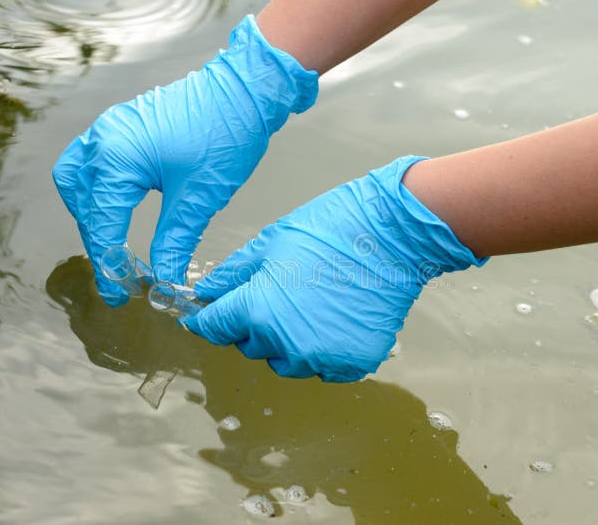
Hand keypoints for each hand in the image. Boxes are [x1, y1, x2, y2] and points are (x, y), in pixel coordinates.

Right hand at [52, 16, 317, 304]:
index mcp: (117, 158)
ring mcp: (109, 127)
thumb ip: (174, 243)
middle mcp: (103, 139)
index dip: (109, 265)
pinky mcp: (122, 124)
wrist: (244, 90)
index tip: (119, 295)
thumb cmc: (224, 136)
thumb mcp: (199, 199)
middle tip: (117, 275)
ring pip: (76, 180)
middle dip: (98, 242)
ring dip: (89, 214)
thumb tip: (164, 282)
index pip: (102, 223)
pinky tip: (115, 208)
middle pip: (83, 204)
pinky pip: (91, 161)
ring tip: (110, 244)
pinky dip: (95, 190)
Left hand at [182, 156, 486, 381]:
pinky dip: (323, 351)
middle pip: (251, 347)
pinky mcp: (353, 364)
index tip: (204, 318)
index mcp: (258, 310)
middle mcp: (286, 343)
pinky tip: (333, 319)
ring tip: (308, 306)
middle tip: (275, 294)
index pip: (216, 328)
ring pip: (287, 362)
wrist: (393, 236)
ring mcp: (322, 357)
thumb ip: (233, 274)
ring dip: (287, 342)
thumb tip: (206, 292)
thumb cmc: (332, 229)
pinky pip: (323, 368)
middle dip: (253, 326)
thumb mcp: (271, 243)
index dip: (207, 320)